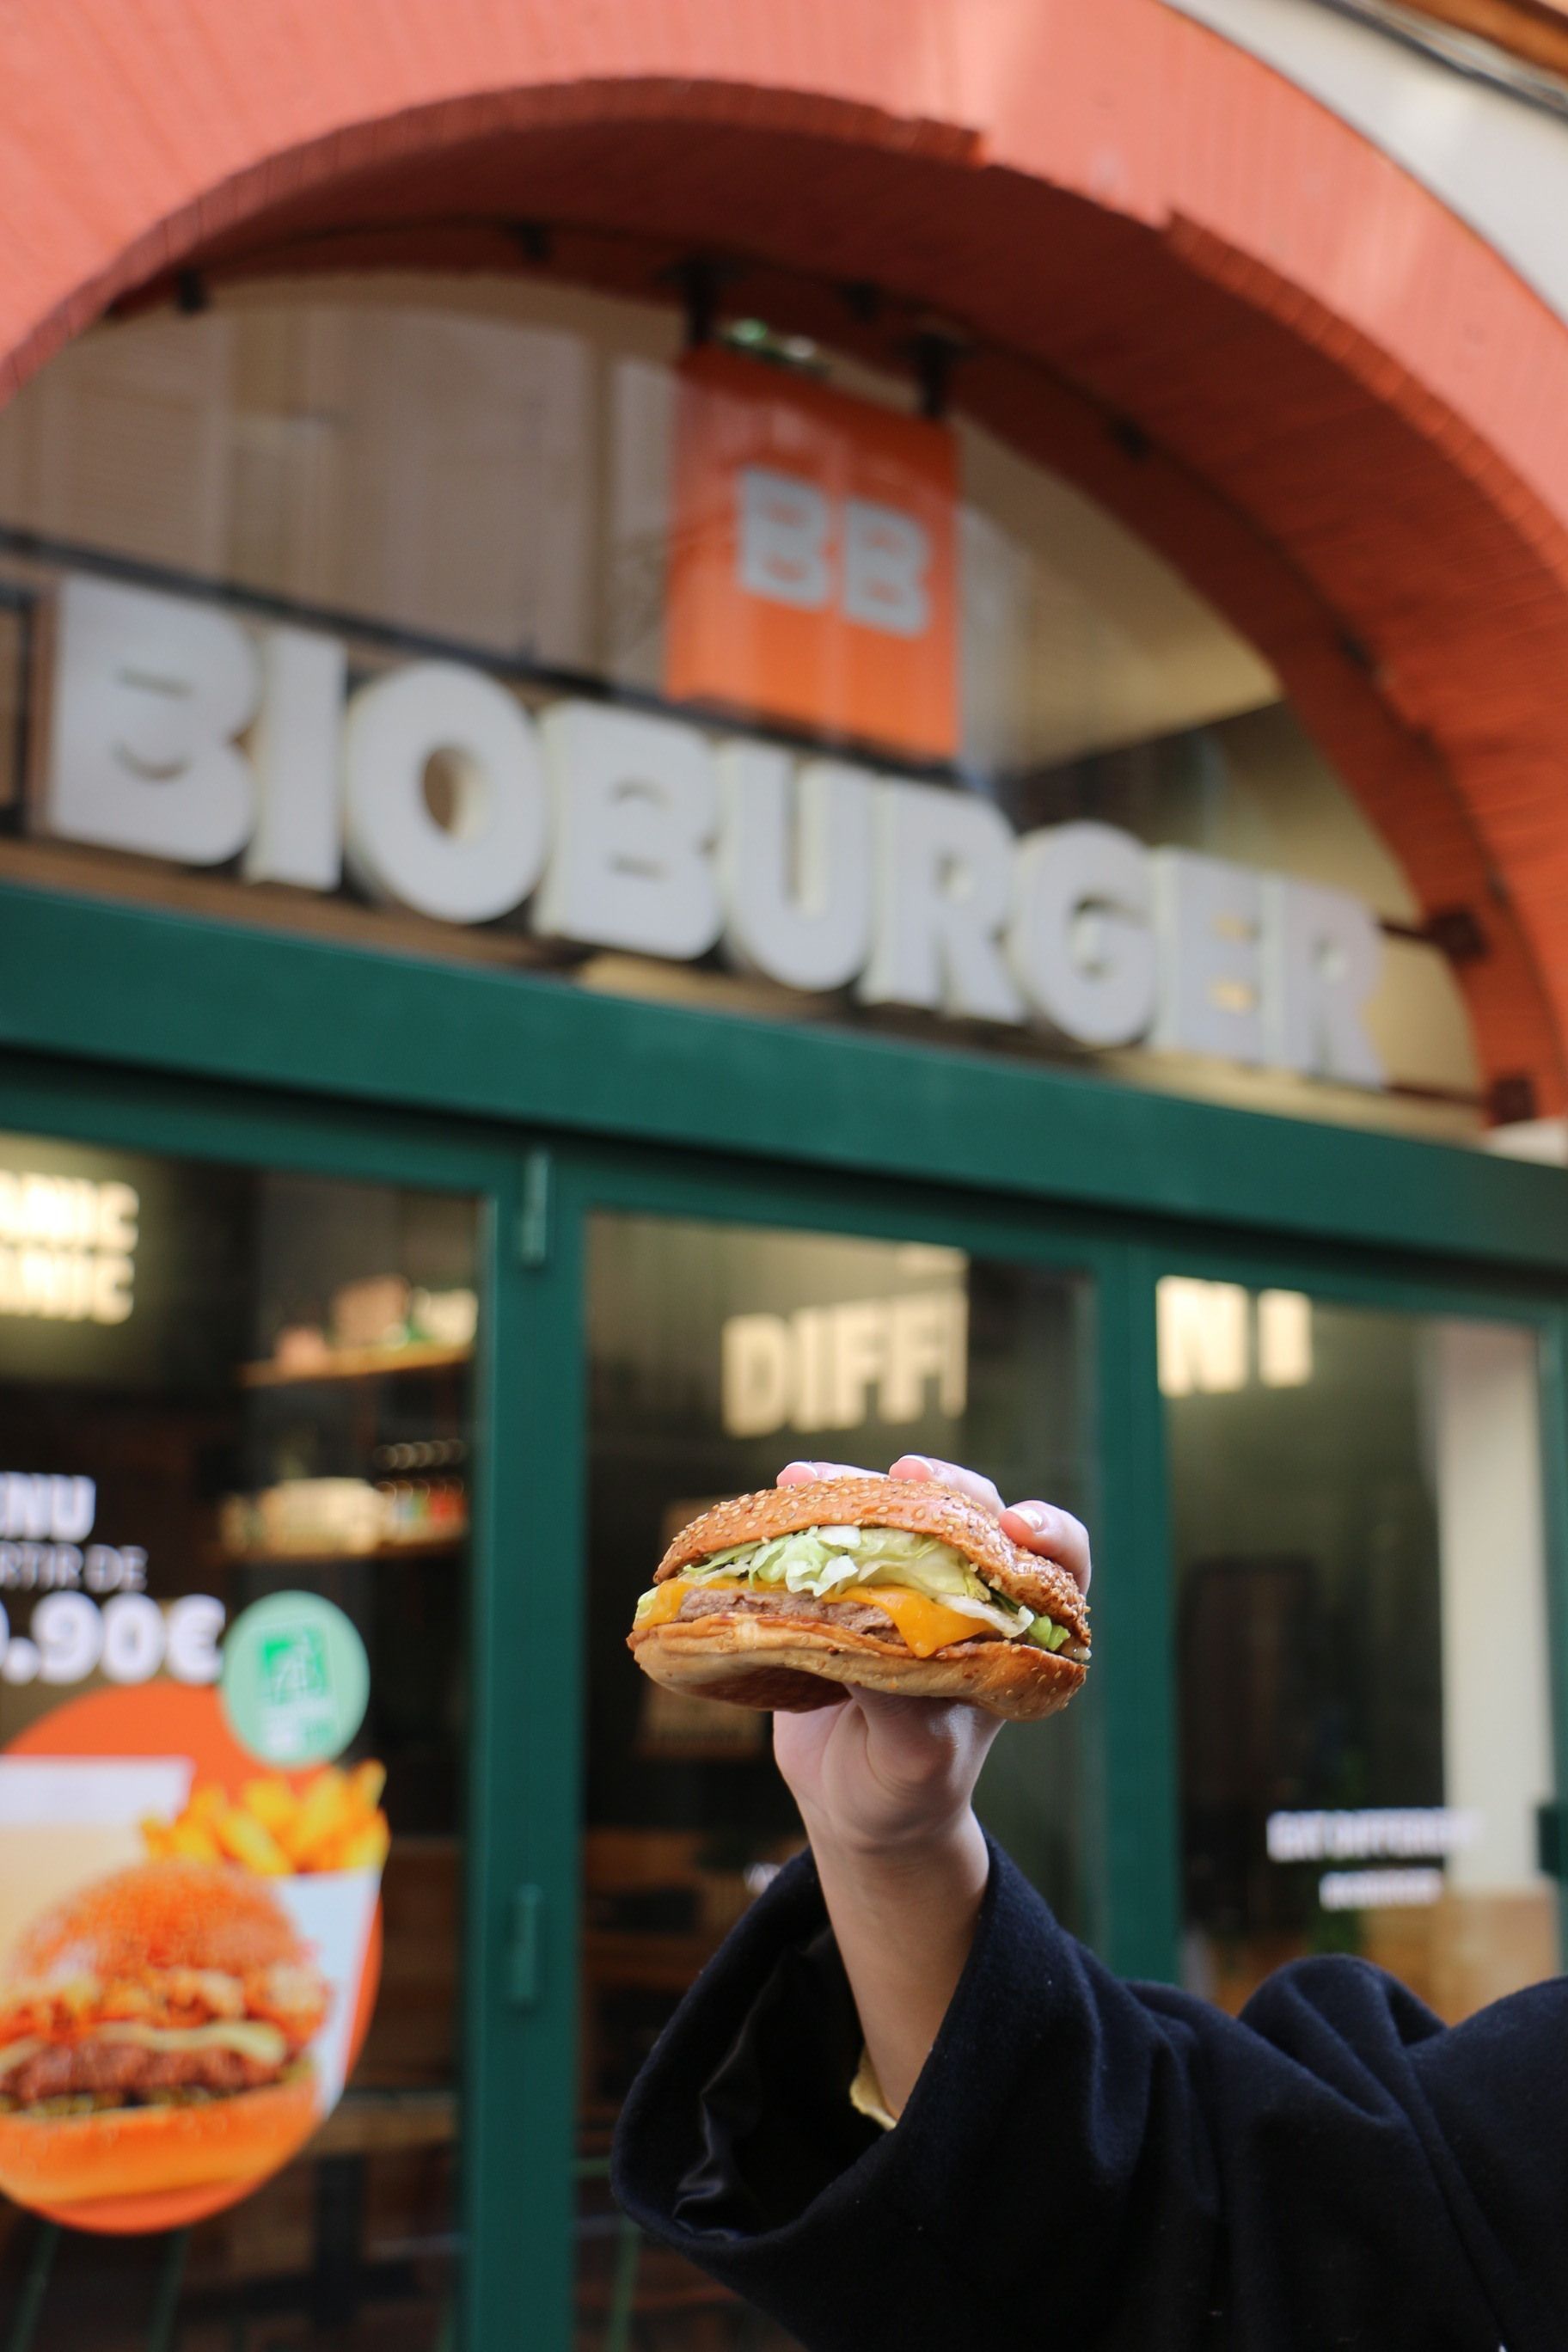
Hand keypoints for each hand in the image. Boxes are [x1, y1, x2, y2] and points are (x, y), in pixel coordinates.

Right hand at [770, 1455, 1089, 1855]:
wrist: (853, 1804)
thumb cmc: (906, 1790)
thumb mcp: (915, 1761)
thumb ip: (905, 1707)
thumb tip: (867, 1637)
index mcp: (1014, 1636)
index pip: (1058, 1568)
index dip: (1049, 1536)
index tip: (1018, 1525)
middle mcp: (970, 1597)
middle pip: (976, 1515)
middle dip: (945, 1486)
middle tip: (908, 1473)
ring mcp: (910, 1584)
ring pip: (902, 1511)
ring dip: (860, 1486)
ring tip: (809, 1477)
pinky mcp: (854, 1585)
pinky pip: (840, 1535)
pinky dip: (812, 1510)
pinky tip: (782, 1491)